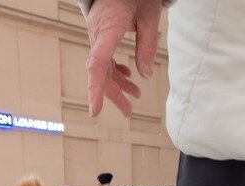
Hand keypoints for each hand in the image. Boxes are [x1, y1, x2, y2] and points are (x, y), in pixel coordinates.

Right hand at [86, 0, 162, 116]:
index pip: (98, 63)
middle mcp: (98, 35)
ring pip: (103, 67)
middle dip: (113, 94)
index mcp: (108, 28)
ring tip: (135, 96)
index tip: (94, 110)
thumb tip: (144, 74)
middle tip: (129, 112)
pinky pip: (105, 58)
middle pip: (100, 71)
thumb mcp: (150, 14)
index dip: (95, 88)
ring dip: (117, 83)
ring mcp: (98, 36)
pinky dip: (116, 70)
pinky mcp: (102, 36)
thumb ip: (147, 44)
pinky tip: (128, 76)